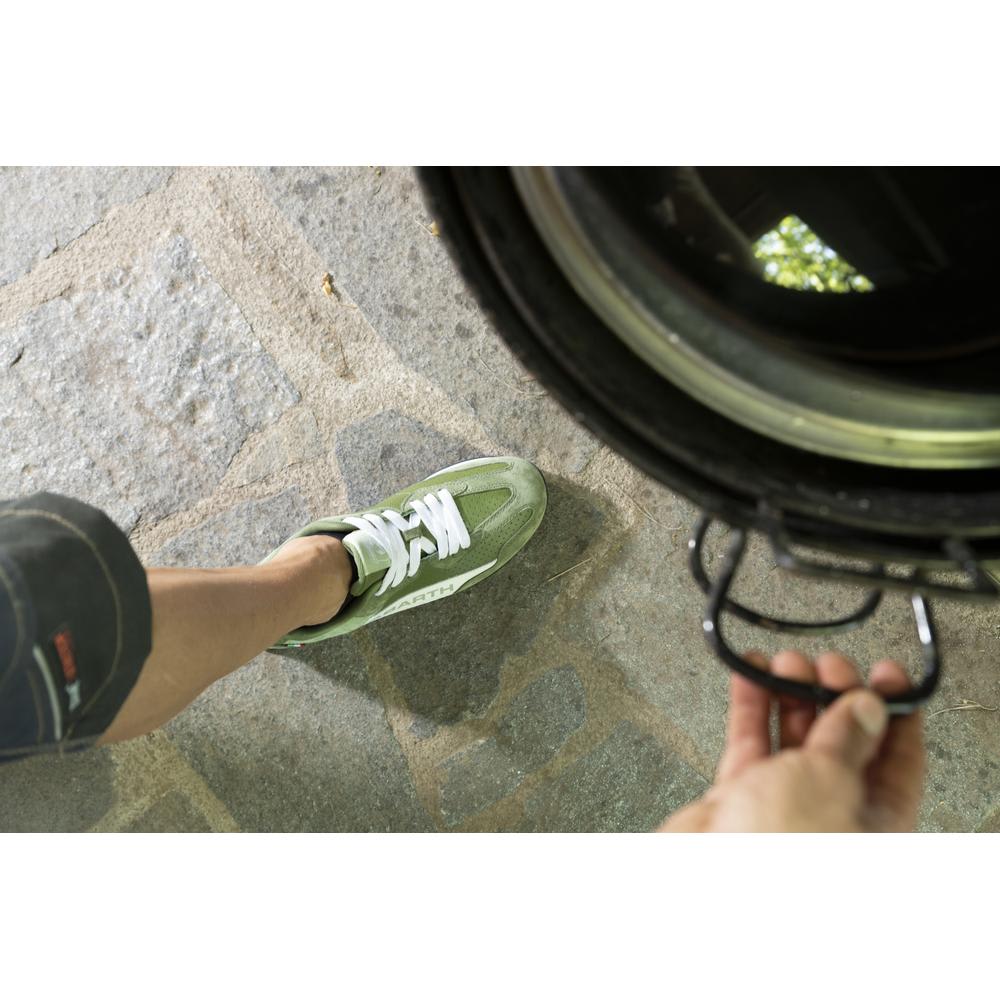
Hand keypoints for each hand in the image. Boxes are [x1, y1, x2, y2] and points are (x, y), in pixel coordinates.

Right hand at [659, 650, 924, 831]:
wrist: (707, 876)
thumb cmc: (777, 851)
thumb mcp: (828, 780)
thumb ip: (846, 737)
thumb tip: (865, 707)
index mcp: (874, 822)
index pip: (898, 759)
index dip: (893, 712)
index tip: (885, 674)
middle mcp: (830, 814)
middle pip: (842, 742)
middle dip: (835, 696)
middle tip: (827, 663)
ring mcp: (784, 805)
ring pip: (793, 738)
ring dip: (790, 695)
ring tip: (786, 662)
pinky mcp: (740, 798)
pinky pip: (750, 741)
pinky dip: (750, 704)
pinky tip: (750, 674)